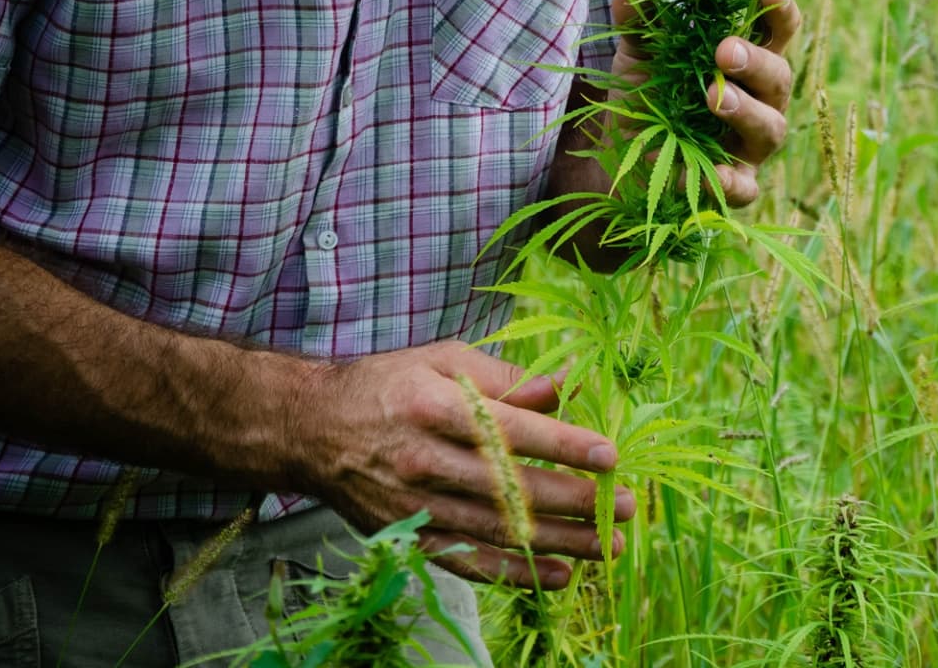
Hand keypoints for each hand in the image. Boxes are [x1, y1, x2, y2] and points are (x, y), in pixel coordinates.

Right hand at [284, 341, 630, 588]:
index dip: (564, 444)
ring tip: (611, 546)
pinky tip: (560, 576)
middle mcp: (425, 460)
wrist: (310, 429)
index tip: (610, 455)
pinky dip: (516, 574)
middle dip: (576, 500)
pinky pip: (470, 562)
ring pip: (499, 530)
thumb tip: (569, 382)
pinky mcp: (410, 535)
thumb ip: (508, 376)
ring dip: (561, 542)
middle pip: (512, 487)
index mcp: (436, 407)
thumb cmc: (388, 385)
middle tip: (627, 507)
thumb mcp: (443, 360)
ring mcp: (416, 505)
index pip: (512, 430)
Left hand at [610, 0, 801, 207]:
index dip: (779, 10)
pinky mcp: (735, 187)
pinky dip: (728, 180)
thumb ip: (639, 25)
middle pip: (779, 78)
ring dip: (746, 110)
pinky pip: (744, 188)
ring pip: (771, 128)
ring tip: (713, 98)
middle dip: (756, 61)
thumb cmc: (644, 98)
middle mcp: (759, 102)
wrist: (616, 162)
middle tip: (723, 51)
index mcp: (745, 63)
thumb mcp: (637, 58)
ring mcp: (750, 146)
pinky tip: (709, 172)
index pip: (775, 32)